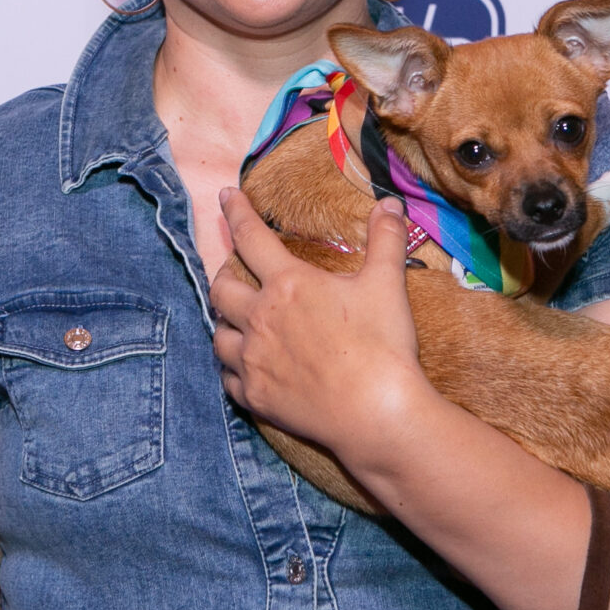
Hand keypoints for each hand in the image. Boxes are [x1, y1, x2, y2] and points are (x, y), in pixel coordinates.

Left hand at [209, 190, 431, 454]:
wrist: (377, 413)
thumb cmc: (383, 345)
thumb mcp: (387, 284)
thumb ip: (386, 240)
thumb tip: (391, 204)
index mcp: (288, 284)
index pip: (251, 237)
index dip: (236, 212)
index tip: (225, 197)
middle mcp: (260, 319)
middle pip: (221, 289)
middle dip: (224, 275)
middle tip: (235, 272)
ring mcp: (253, 361)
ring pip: (218, 336)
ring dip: (224, 324)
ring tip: (236, 321)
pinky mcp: (255, 397)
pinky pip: (227, 379)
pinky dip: (232, 370)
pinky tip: (243, 369)